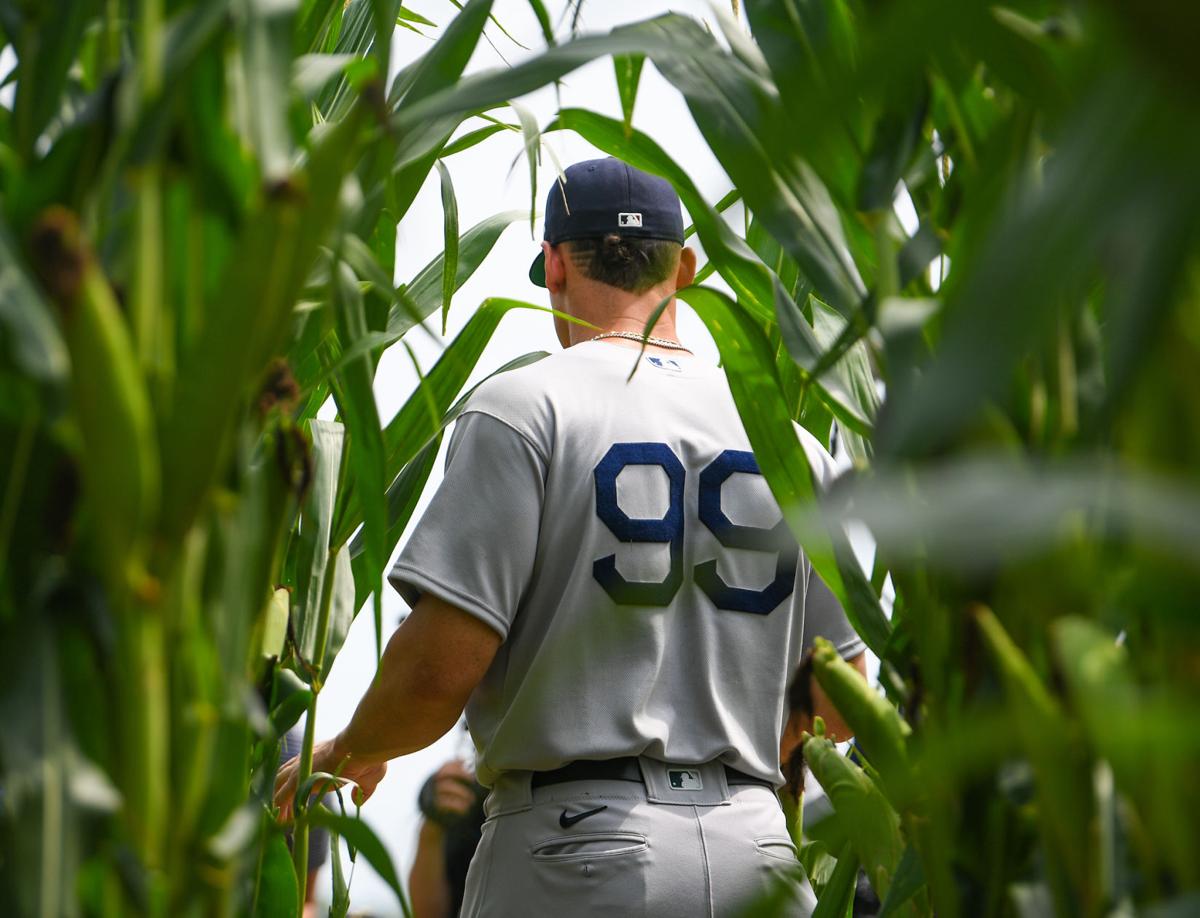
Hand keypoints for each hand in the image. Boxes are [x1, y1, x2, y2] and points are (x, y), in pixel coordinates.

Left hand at [273, 736, 387, 823]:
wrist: (361, 747)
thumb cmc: (367, 757)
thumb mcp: (368, 778)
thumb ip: (362, 790)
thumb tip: (358, 799)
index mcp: (320, 756)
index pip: (299, 767)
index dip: (296, 784)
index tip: (297, 799)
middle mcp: (306, 759)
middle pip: (284, 775)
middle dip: (281, 793)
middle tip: (285, 813)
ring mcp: (300, 768)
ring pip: (278, 785)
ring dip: (278, 803)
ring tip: (281, 821)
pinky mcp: (298, 779)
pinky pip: (282, 797)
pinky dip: (280, 809)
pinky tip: (282, 822)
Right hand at [425, 760, 476, 820]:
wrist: (433, 825)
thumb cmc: (444, 803)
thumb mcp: (446, 787)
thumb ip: (453, 774)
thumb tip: (462, 758)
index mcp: (434, 778)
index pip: (444, 766)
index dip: (456, 764)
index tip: (468, 768)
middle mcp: (430, 785)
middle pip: (443, 773)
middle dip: (460, 774)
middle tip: (472, 780)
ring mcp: (429, 796)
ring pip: (445, 787)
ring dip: (461, 792)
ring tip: (471, 799)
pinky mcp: (431, 809)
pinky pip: (444, 803)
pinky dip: (457, 805)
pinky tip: (465, 808)